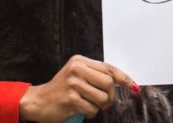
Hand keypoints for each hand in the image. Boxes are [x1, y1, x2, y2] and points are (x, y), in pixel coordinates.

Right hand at [18, 55, 138, 122]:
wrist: (38, 101)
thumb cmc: (61, 89)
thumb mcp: (76, 74)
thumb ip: (95, 74)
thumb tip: (121, 82)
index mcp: (80, 60)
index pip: (109, 68)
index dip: (124, 78)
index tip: (134, 87)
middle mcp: (77, 69)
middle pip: (109, 82)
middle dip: (111, 96)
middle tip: (105, 102)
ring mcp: (73, 83)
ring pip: (102, 97)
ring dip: (100, 106)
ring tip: (91, 105)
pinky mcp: (71, 98)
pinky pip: (92, 109)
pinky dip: (91, 113)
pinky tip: (81, 109)